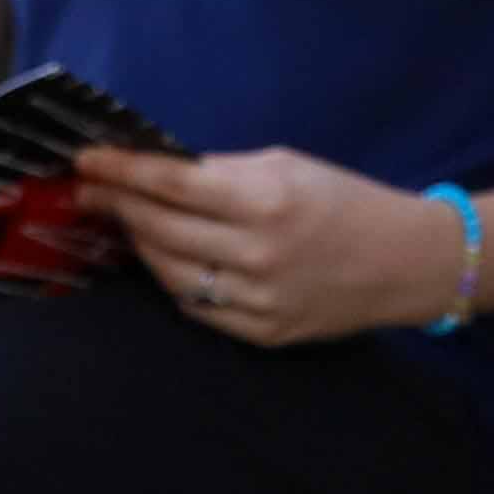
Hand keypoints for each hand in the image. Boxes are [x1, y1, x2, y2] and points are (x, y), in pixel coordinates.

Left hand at [84, 144, 448, 345]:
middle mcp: (258, 254)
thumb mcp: (288, 166)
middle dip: (118, 206)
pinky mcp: (263, 333)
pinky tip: (165, 261)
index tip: (87, 161)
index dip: (123, 172)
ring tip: (125, 223)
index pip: (173, 185)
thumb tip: (160, 173)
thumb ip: (223, 172)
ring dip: (140, 245)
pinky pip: (198, 307)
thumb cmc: (345, 201)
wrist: (406, 262)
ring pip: (171, 274)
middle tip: (90, 191)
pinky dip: (175, 282)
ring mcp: (259, 299)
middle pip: (162, 230)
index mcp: (266, 200)